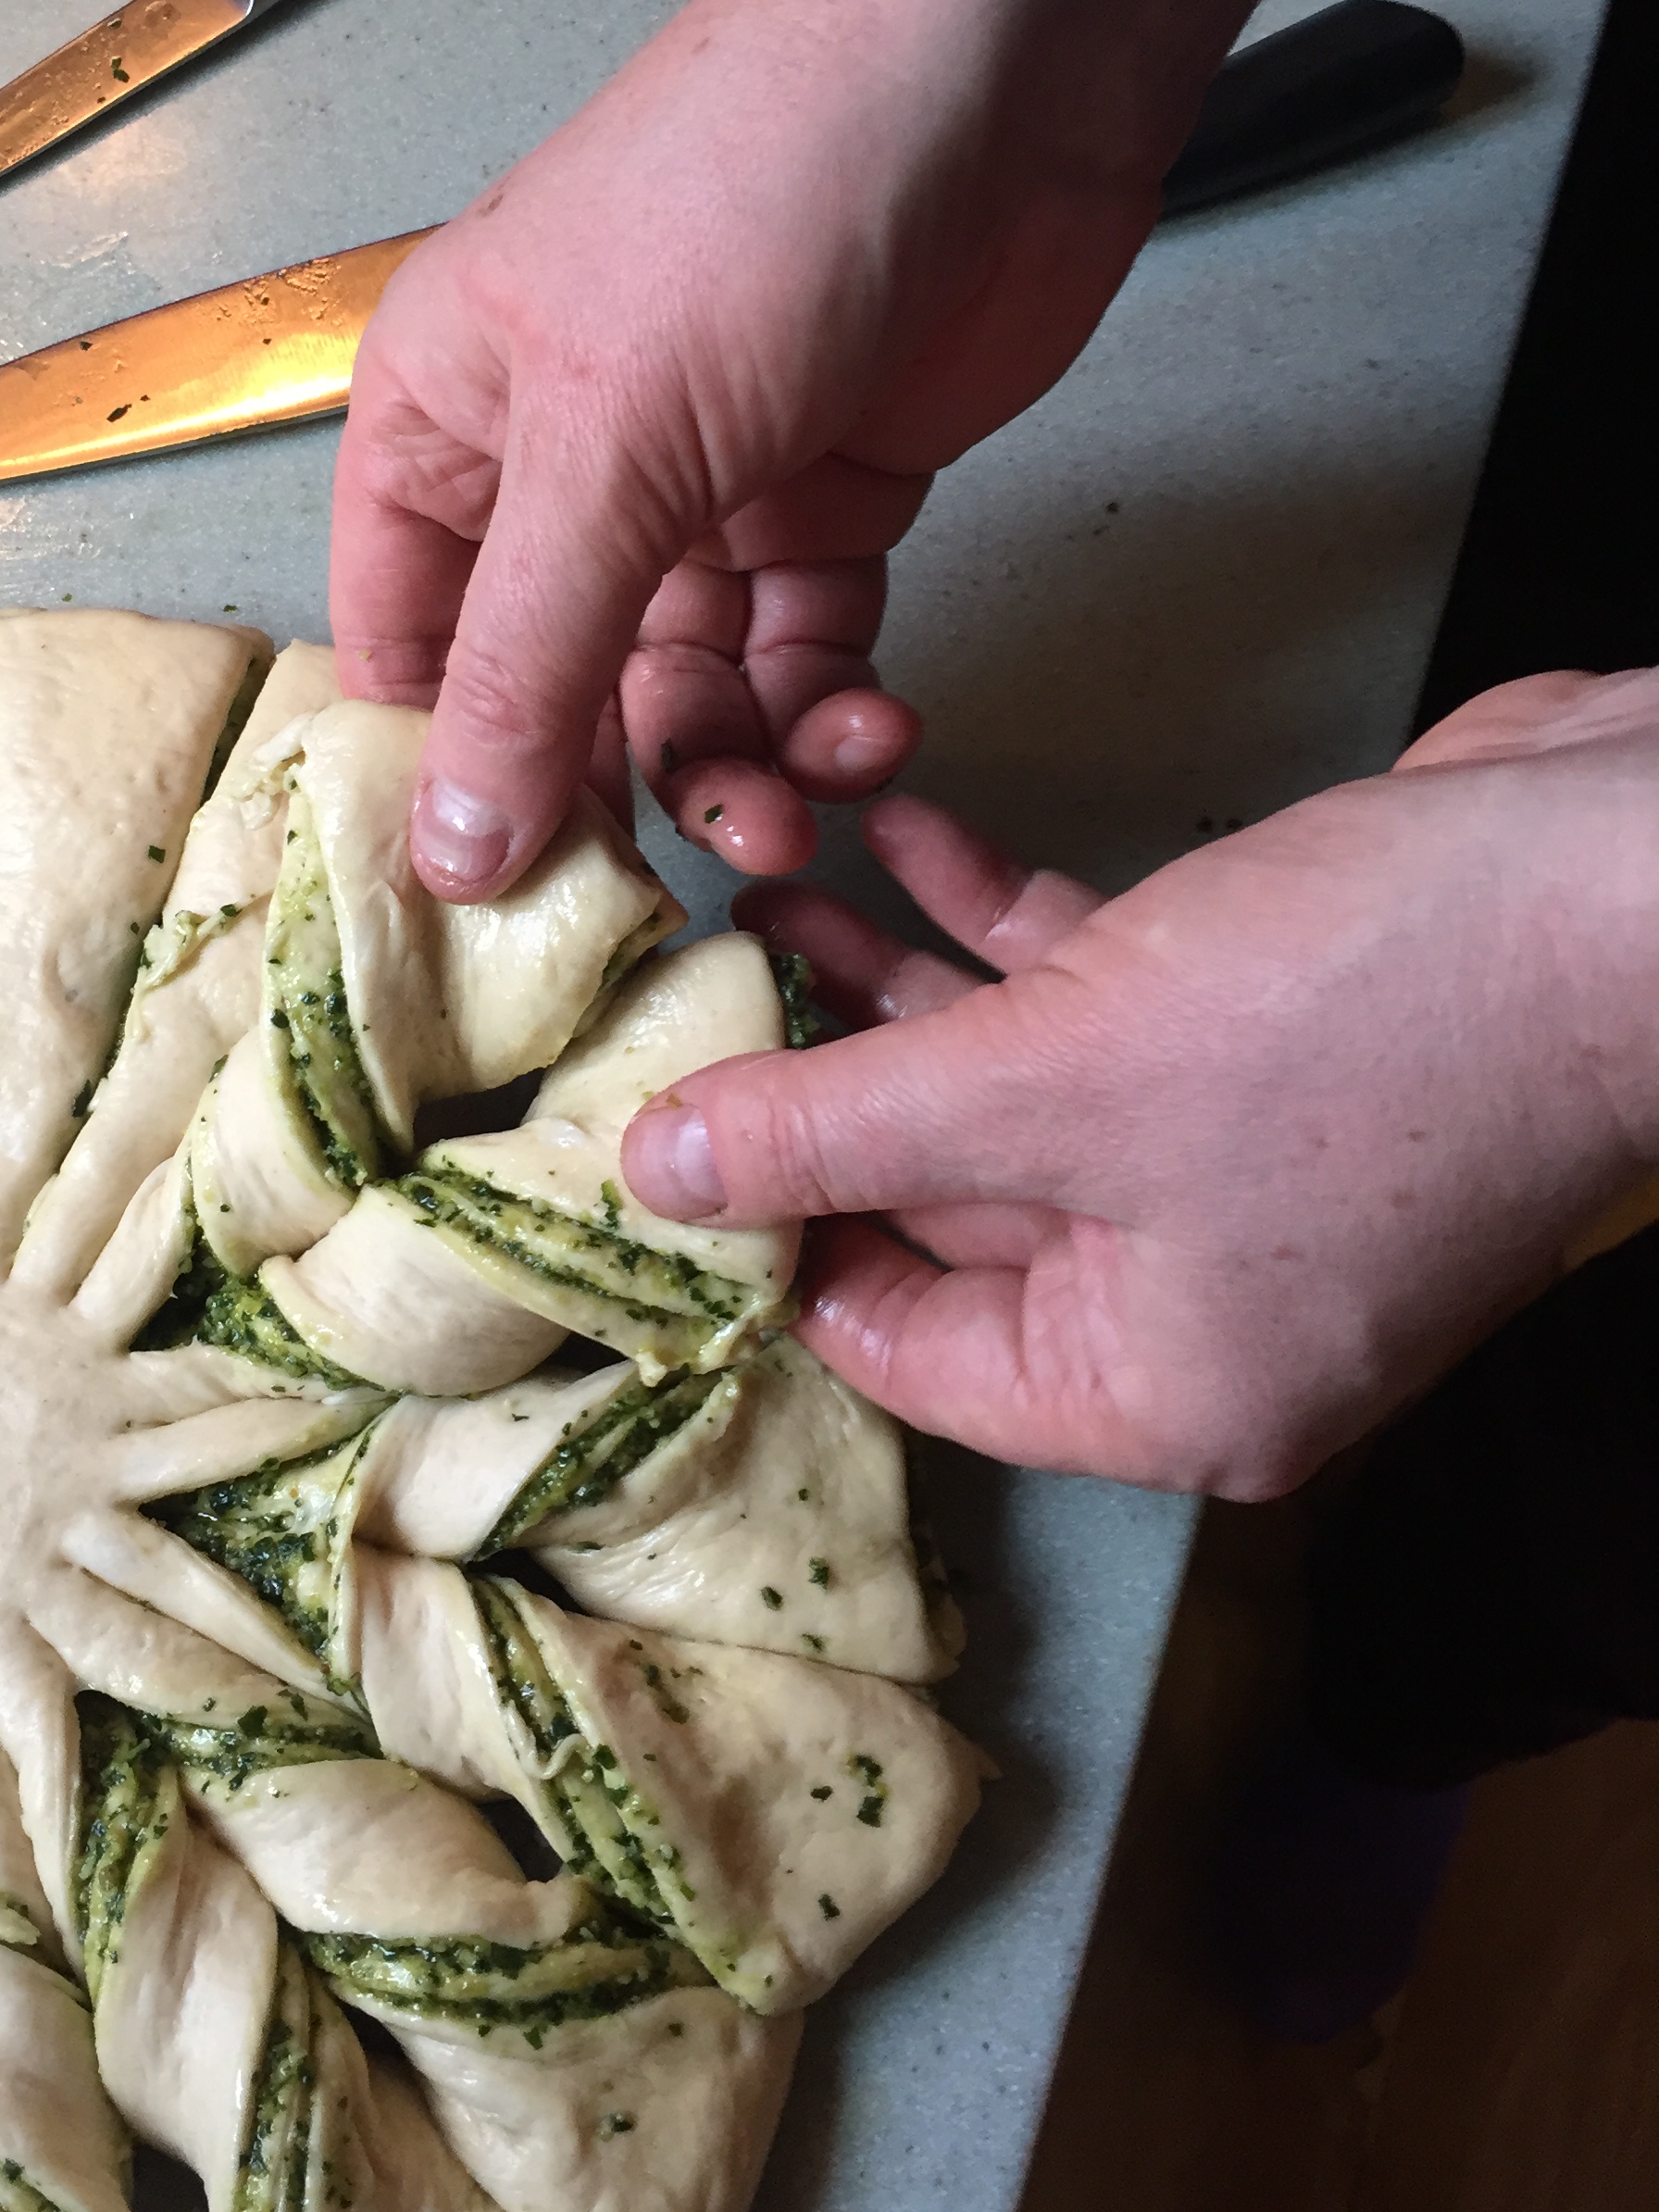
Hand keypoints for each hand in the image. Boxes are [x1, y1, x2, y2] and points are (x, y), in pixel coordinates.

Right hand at [331, 0, 1168, 895]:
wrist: (996, 59)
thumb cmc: (752, 194)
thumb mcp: (608, 450)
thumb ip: (527, 664)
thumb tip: (445, 854)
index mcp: (442, 425)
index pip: (403, 649)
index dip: (447, 781)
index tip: (511, 909)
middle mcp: (557, 465)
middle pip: (560, 692)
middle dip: (634, 786)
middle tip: (713, 873)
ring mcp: (700, 481)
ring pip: (695, 685)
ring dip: (752, 761)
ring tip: (819, 797)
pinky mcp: (829, 492)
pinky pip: (806, 645)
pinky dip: (835, 702)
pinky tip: (878, 727)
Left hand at [620, 672, 1658, 1496]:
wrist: (1628, 876)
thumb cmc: (1365, 1020)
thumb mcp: (1053, 1083)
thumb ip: (839, 1129)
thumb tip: (650, 1175)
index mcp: (1158, 1386)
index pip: (905, 1351)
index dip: (770, 1245)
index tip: (653, 1139)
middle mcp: (1195, 1296)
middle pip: (944, 1208)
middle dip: (817, 1085)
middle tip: (687, 985)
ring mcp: (1233, 1164)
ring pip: (1004, 1085)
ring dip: (884, 982)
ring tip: (757, 879)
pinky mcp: (1261, 1032)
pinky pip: (1082, 996)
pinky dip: (988, 920)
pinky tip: (887, 825)